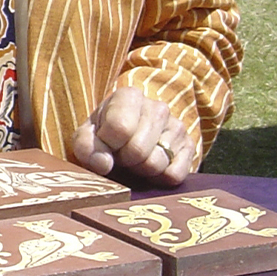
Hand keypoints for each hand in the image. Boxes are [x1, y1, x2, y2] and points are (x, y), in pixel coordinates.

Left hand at [71, 87, 193, 185]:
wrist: (130, 139)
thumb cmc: (105, 136)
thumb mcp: (86, 137)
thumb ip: (86, 147)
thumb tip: (103, 164)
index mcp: (129, 96)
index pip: (120, 128)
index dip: (107, 146)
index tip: (106, 145)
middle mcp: (158, 107)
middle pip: (138, 151)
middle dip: (124, 161)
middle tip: (120, 156)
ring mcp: (177, 126)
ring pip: (156, 164)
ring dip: (140, 171)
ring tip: (135, 160)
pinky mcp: (190, 148)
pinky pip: (174, 175)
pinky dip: (159, 179)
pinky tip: (151, 167)